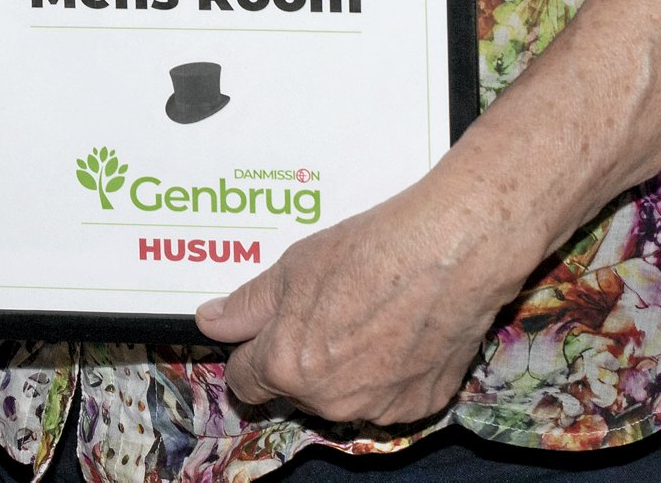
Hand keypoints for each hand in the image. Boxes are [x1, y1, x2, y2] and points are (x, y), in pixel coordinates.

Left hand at [192, 170, 535, 427]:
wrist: (449, 253)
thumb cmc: (370, 253)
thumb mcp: (292, 268)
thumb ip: (246, 305)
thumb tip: (211, 322)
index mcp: (287, 366)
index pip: (245, 381)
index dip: (251, 354)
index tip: (264, 336)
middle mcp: (329, 399)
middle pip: (295, 388)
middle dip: (302, 357)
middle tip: (328, 310)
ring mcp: (377, 408)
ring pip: (343, 395)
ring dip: (346, 369)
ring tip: (370, 315)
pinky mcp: (419, 406)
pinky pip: (388, 396)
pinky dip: (390, 374)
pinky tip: (402, 331)